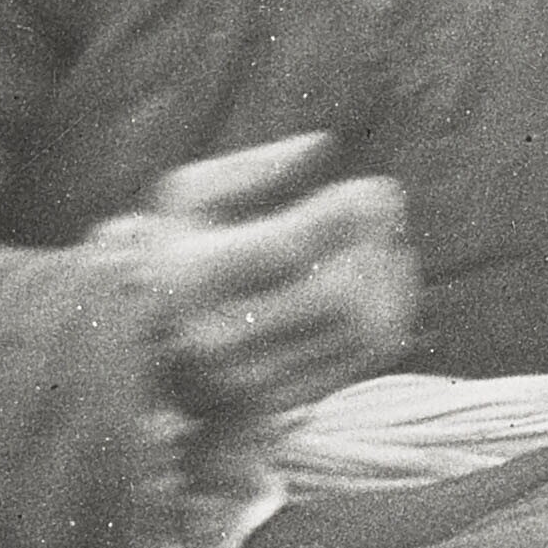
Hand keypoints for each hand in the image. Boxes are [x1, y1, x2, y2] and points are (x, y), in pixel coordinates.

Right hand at [131, 134, 417, 424]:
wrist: (150, 351)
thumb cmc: (182, 253)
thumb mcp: (190, 197)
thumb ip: (252, 167)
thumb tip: (321, 146)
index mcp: (193, 277)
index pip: (290, 248)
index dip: (348, 212)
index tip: (372, 189)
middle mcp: (219, 339)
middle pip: (338, 295)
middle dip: (377, 245)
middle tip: (384, 214)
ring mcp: (255, 380)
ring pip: (365, 328)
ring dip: (392, 274)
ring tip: (385, 241)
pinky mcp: (289, 400)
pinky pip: (372, 353)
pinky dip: (397, 308)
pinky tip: (387, 276)